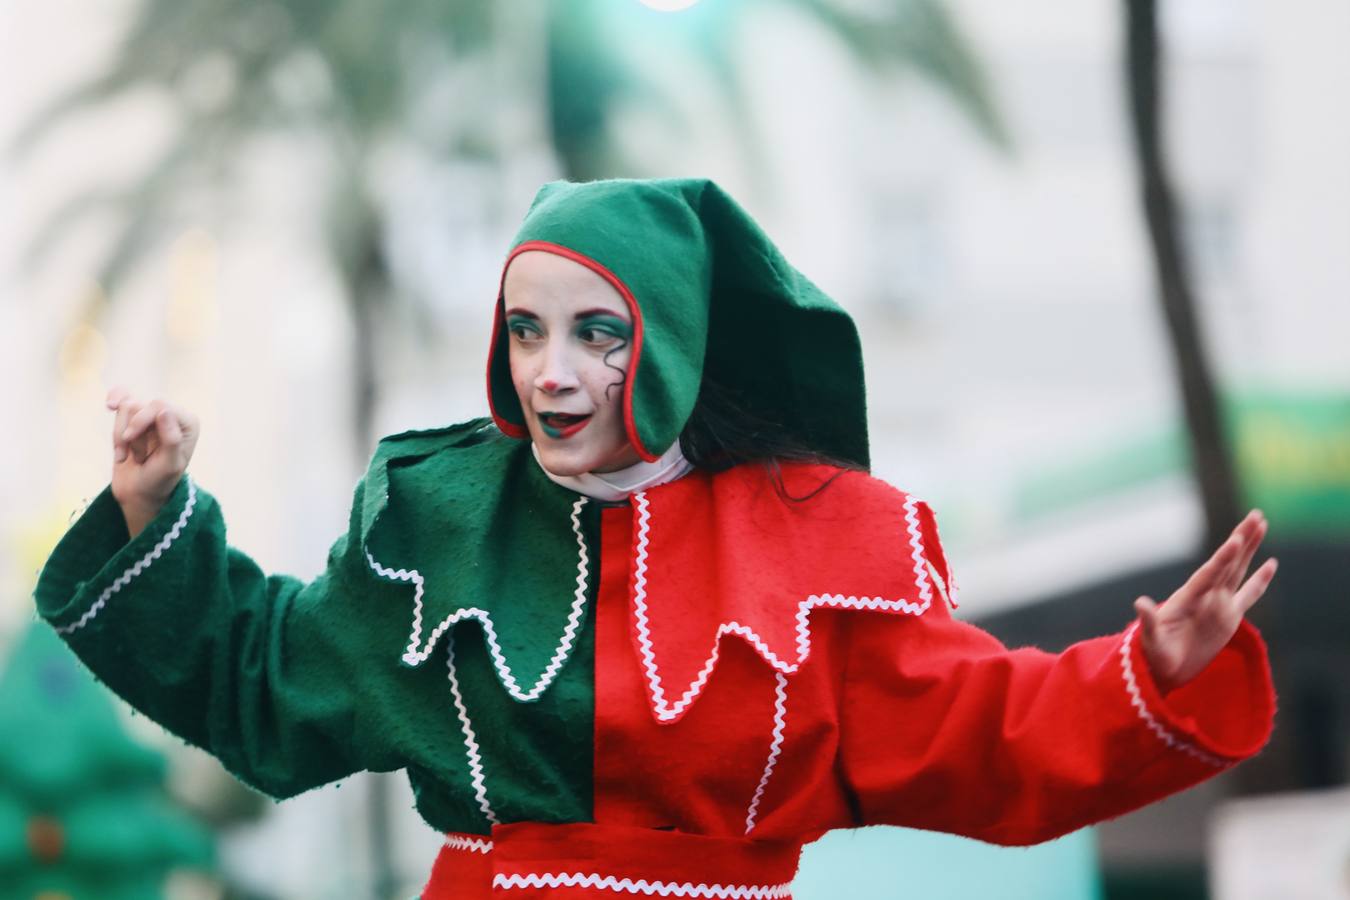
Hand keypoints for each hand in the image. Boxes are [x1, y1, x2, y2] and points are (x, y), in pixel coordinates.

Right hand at [107, 386, 199, 535]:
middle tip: (137, 457)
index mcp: (187, 423)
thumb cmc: (158, 481)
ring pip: (125, 407)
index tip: (130, 439)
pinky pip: (122, 396)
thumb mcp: (168, 466)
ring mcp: (152, 415)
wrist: (138, 492)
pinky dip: (114, 399)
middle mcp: (172, 415)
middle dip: (131, 433)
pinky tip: (110, 405)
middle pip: (139, 405)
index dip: (140, 421)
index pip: (160, 405)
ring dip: (120, 435)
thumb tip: (164, 410)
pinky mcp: (134, 416)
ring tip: (130, 455)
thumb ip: (171, 439)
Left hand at [1134, 510, 1277, 692]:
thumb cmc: (1154, 654)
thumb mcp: (1151, 639)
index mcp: (1188, 598)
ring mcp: (1219, 604)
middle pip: (1228, 563)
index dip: (1222, 558)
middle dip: (1241, 539)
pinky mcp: (1230, 617)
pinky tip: (1271, 562)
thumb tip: (1140, 603)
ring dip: (1250, 548)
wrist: (1163, 668)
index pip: (1208, 574)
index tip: (1235, 540)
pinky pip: (1250, 594)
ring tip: (1261, 523)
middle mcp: (1206, 596)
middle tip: (1256, 514)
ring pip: (1239, 570)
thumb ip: (1149, 621)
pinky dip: (1261, 579)